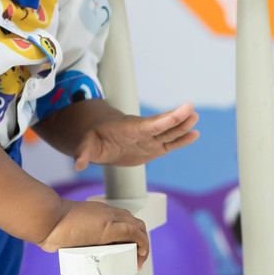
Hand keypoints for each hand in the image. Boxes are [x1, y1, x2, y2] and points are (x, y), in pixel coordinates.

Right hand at [38, 198, 149, 267]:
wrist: (47, 219)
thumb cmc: (51, 226)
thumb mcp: (68, 231)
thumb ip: (68, 237)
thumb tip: (57, 248)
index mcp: (99, 212)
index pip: (124, 220)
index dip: (132, 234)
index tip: (131, 250)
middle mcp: (108, 212)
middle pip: (135, 223)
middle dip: (141, 241)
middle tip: (137, 258)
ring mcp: (109, 218)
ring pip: (138, 227)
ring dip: (143, 244)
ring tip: (139, 260)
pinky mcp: (109, 227)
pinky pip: (133, 232)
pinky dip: (142, 242)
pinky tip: (141, 252)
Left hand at [72, 102, 198, 171]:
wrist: (101, 139)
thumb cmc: (93, 139)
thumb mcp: (86, 146)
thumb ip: (83, 154)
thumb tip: (78, 165)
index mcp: (128, 129)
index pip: (147, 125)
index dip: (161, 120)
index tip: (174, 114)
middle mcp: (142, 132)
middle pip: (162, 125)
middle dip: (176, 118)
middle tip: (190, 109)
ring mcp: (150, 140)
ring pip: (169, 133)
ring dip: (182, 127)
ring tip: (196, 117)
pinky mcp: (153, 148)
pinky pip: (170, 144)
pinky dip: (182, 140)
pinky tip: (194, 135)